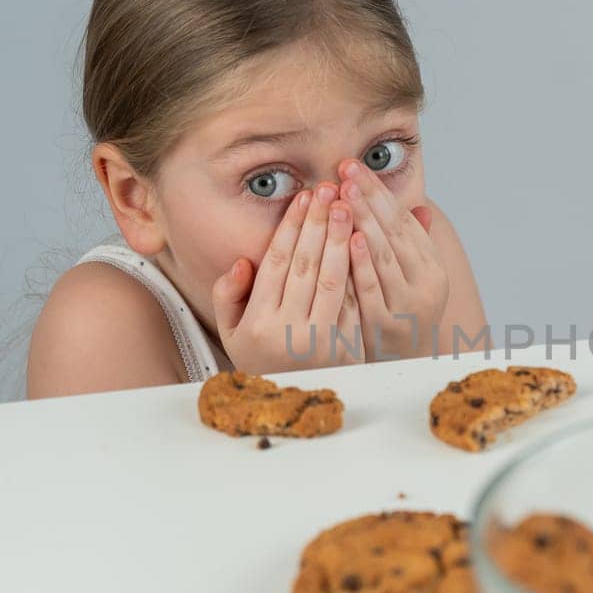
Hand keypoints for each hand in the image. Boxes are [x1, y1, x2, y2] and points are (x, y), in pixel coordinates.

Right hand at [210, 182, 364, 373]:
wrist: (296, 402)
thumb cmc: (263, 360)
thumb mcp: (232, 334)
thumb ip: (229, 296)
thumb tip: (243, 261)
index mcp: (259, 322)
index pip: (277, 263)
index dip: (291, 227)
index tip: (302, 198)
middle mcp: (288, 331)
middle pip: (306, 264)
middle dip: (318, 222)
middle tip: (329, 190)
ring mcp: (320, 339)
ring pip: (332, 278)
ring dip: (341, 238)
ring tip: (347, 205)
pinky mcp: (347, 346)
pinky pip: (352, 299)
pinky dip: (357, 269)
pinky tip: (363, 241)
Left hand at [338, 158, 449, 359]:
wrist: (397, 371)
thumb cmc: (395, 317)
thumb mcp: (409, 281)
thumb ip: (411, 245)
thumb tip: (419, 206)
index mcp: (433, 270)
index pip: (403, 221)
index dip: (378, 192)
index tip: (355, 167)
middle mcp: (427, 286)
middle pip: (395, 233)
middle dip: (368, 198)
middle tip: (346, 169)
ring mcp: (408, 307)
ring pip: (385, 255)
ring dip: (363, 220)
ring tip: (344, 191)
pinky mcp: (387, 326)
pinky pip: (374, 287)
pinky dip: (364, 261)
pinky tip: (351, 236)